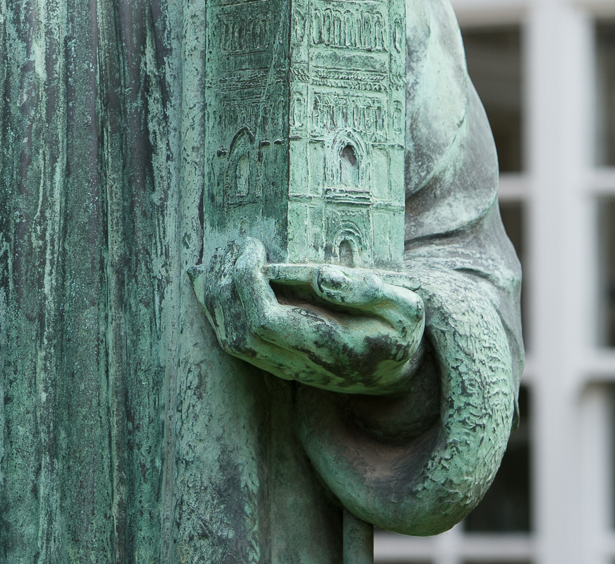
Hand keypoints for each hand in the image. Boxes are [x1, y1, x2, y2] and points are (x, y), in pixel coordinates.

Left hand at [194, 238, 425, 394]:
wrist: (392, 370)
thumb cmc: (397, 331)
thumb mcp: (403, 307)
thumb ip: (366, 291)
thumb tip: (321, 275)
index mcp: (327, 348)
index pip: (266, 321)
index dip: (249, 283)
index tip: (254, 246)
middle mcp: (299, 364)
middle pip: (239, 331)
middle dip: (228, 283)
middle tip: (240, 243)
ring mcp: (283, 366)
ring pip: (230, 338)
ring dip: (217, 295)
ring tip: (224, 254)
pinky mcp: (274, 362)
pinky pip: (234, 339)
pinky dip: (217, 307)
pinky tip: (212, 276)